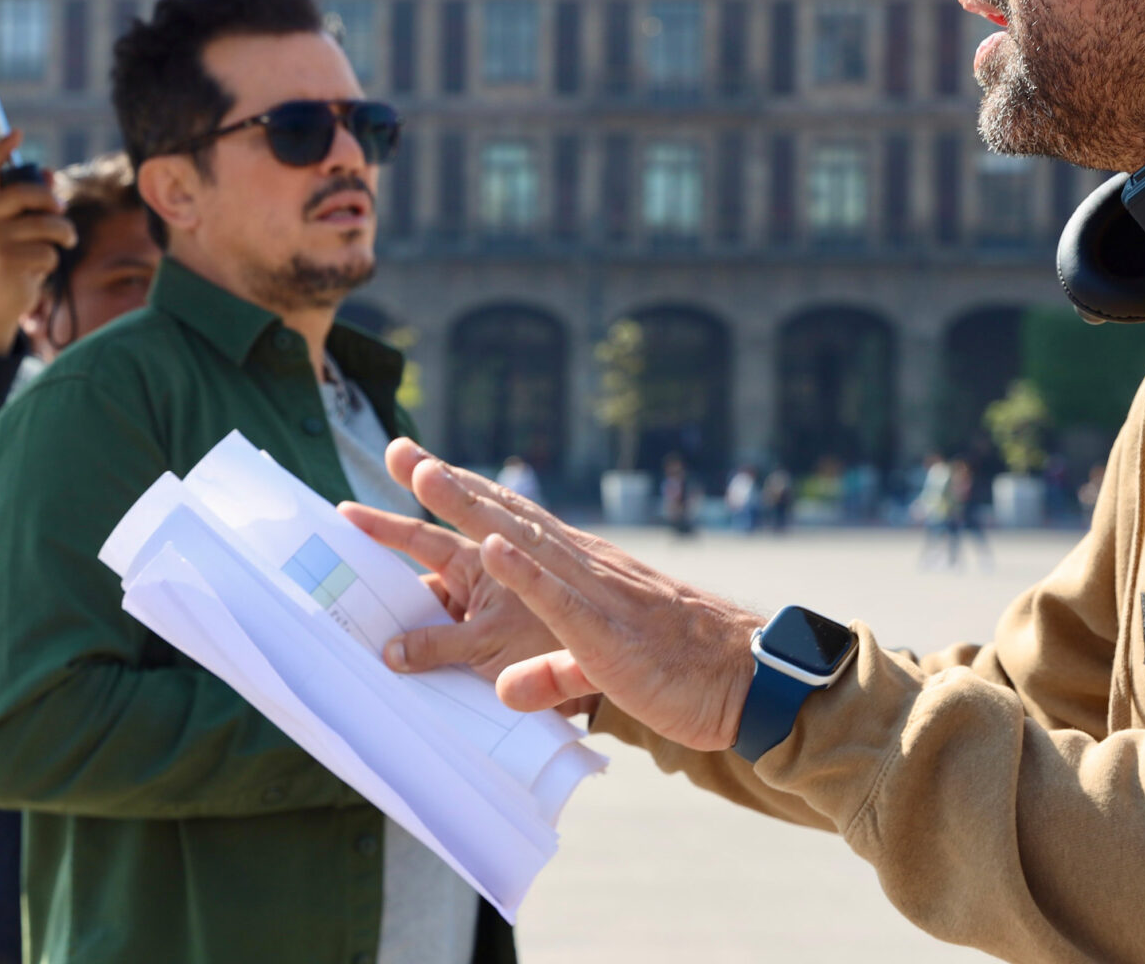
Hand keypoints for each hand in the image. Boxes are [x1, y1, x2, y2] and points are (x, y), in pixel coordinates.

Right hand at [0, 131, 76, 356]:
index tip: (16, 132)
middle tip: (63, 211)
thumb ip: (33, 203)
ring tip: (62, 244)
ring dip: (64, 235)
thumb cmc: (14, 258)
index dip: (1, 150)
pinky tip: (40, 270)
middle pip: (23, 193)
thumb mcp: (19, 229)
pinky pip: (48, 252)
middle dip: (51, 200)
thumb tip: (51, 175)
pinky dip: (53, 261)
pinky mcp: (7, 264)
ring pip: (46, 225)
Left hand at [382, 439, 765, 751]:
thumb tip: (507, 691)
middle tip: (398, 453)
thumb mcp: (598, 670)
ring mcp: (596, 594)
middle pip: (506, 517)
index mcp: (582, 568)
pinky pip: (560, 598)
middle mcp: (585, 566)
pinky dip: (526, 573)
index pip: (514, 521)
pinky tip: (493, 548)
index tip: (418, 464)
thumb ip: (551, 673)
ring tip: (428, 477)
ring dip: (474, 509)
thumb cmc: (678, 670)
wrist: (745, 679)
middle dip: (449, 485)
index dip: (466, 493)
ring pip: (526, 541)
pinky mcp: (608, 634)